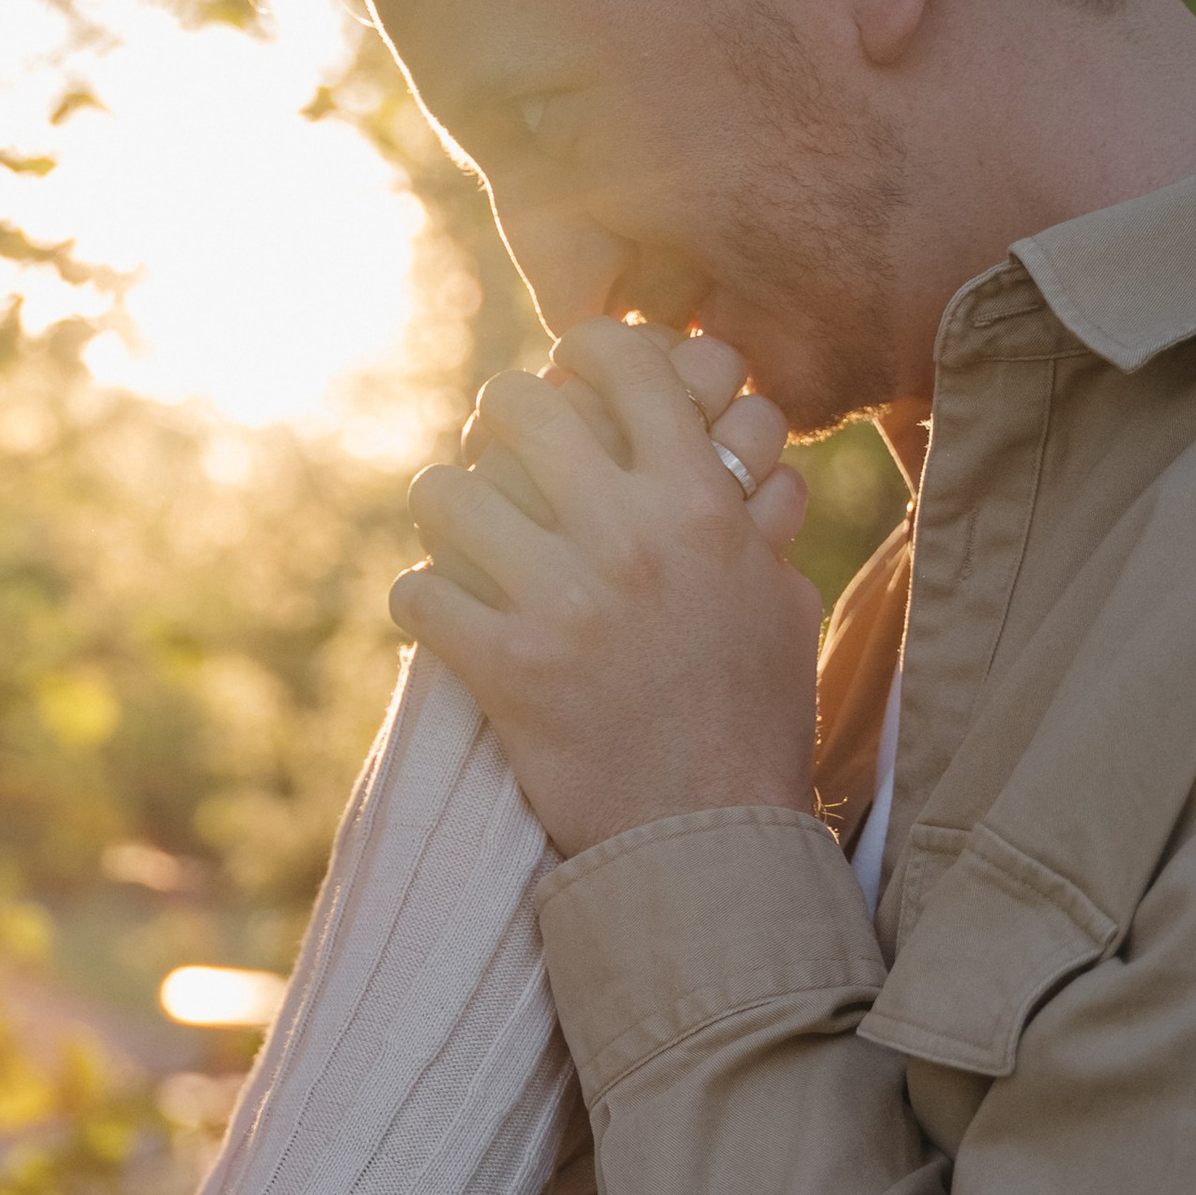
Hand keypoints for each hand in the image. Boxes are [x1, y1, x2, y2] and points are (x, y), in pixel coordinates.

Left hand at [390, 321, 824, 857]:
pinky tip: (448, 619)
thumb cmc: (752, 715)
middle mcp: (631, 535)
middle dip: (495, 427)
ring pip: (445, 491)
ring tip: (465, 544)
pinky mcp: (506, 669)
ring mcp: (564, 600)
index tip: (567, 379)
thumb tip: (744, 441)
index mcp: (704, 503)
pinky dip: (424, 602)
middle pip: (515, 405)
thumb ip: (750, 513)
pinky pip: (418, 591)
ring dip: (447, 515)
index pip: (621, 361)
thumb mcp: (777, 595)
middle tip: (501, 463)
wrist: (713, 840)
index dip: (580, 354)